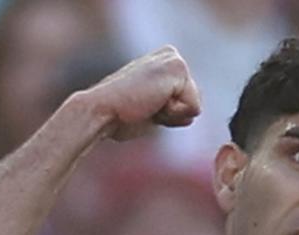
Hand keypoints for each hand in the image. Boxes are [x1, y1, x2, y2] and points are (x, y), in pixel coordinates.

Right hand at [87, 46, 201, 140]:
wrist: (102, 111)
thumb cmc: (120, 115)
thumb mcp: (151, 106)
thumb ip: (170, 104)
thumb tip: (191, 116)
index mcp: (165, 60)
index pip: (189, 100)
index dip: (170, 113)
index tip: (145, 106)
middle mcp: (171, 55)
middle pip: (195, 101)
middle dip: (173, 114)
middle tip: (146, 106)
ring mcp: (175, 59)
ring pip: (196, 105)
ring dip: (172, 115)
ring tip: (148, 105)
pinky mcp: (178, 70)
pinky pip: (194, 108)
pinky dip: (174, 114)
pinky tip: (151, 103)